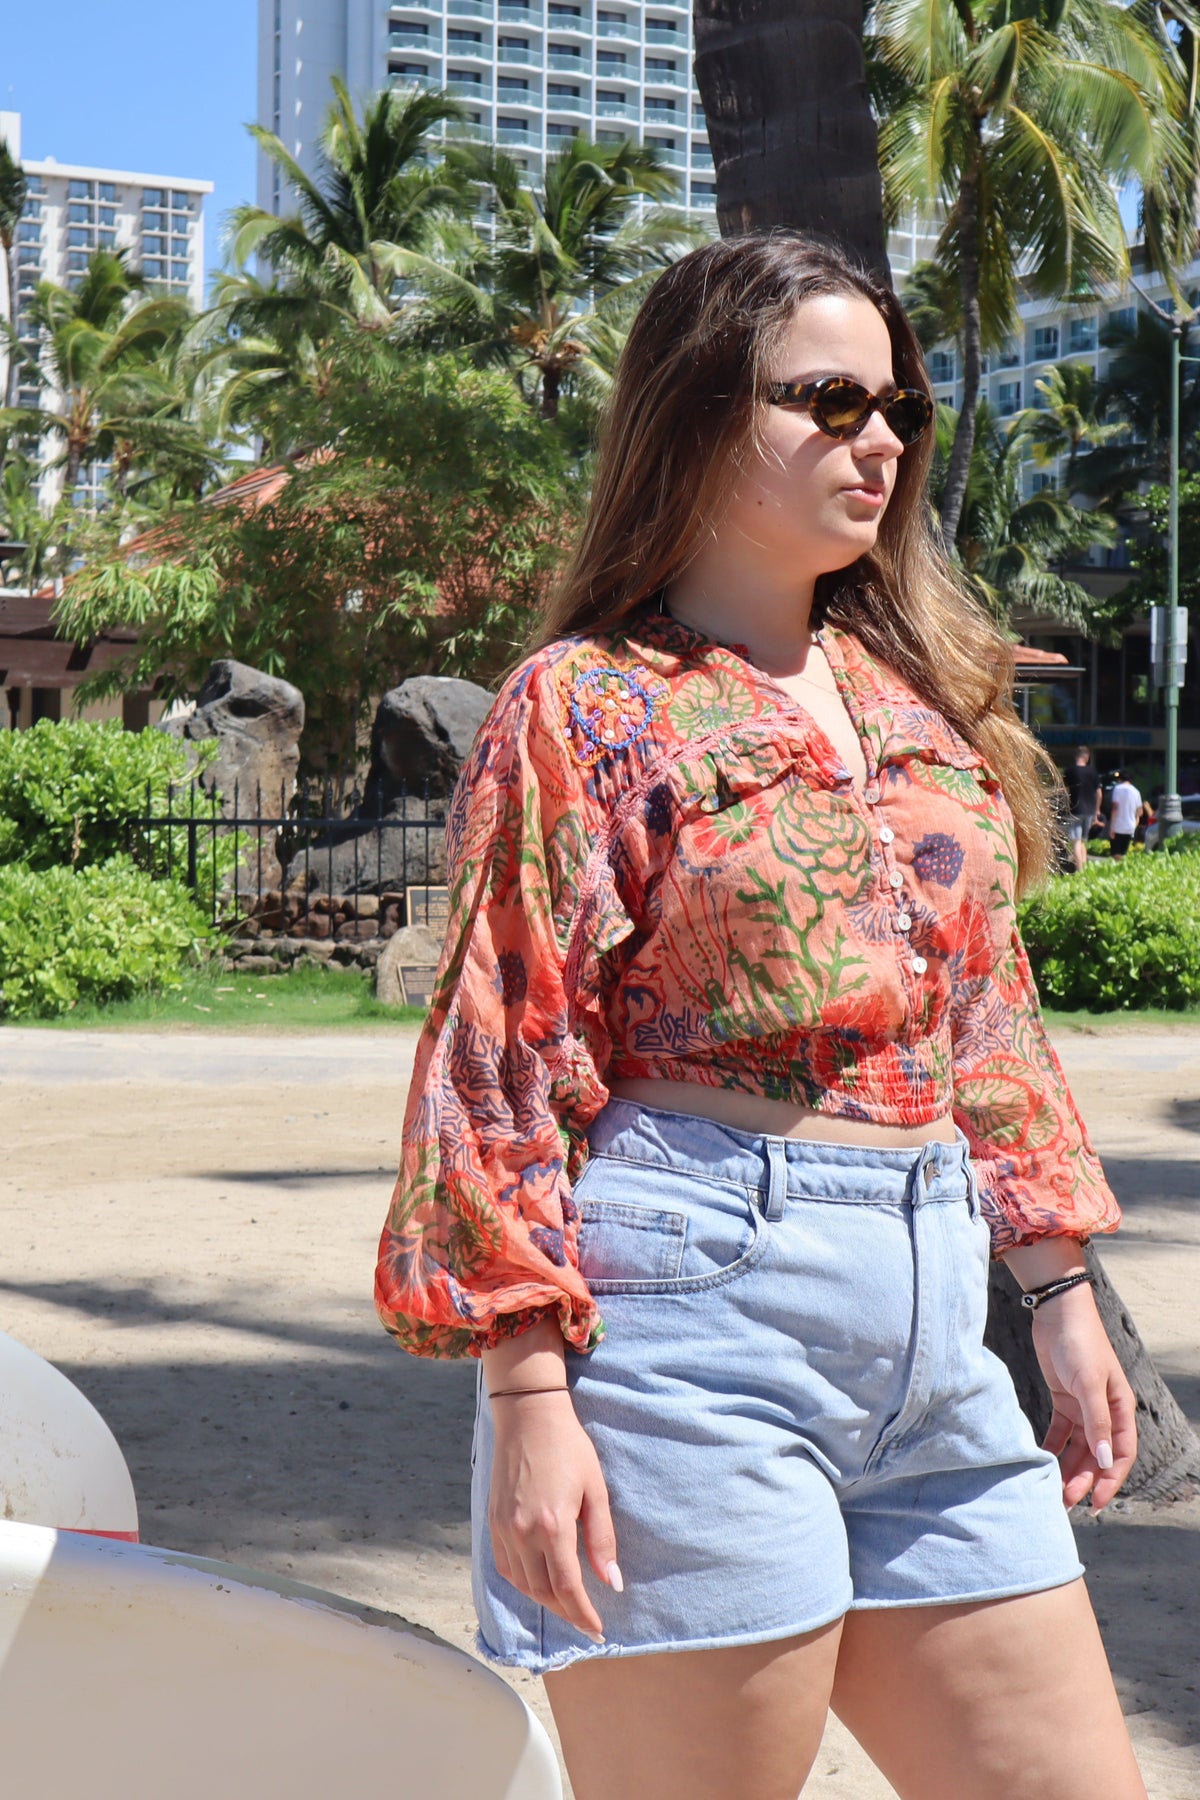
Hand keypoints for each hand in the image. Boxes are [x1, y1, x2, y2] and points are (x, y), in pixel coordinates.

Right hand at [488, 1390, 619, 1640]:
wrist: (528, 1416)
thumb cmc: (569, 1448)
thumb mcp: (596, 1489)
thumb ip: (602, 1539)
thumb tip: (613, 1582)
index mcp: (553, 1526)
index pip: (568, 1588)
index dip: (583, 1614)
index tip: (598, 1630)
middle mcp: (523, 1532)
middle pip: (543, 1592)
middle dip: (567, 1612)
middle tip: (587, 1621)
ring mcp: (503, 1528)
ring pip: (522, 1584)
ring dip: (545, 1601)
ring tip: (567, 1604)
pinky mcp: (492, 1521)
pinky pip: (506, 1566)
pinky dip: (523, 1582)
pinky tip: (539, 1580)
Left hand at [1030, 1286, 1136, 1510]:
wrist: (1057, 1312)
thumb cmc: (1080, 1343)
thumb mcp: (1090, 1384)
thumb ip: (1097, 1423)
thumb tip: (1105, 1461)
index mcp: (1120, 1409)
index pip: (1121, 1454)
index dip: (1110, 1481)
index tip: (1095, 1503)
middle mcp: (1105, 1411)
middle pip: (1097, 1455)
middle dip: (1084, 1480)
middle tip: (1064, 1503)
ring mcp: (1083, 1406)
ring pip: (1078, 1448)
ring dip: (1068, 1469)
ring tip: (1052, 1491)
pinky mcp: (1063, 1399)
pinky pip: (1060, 1433)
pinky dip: (1052, 1448)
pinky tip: (1041, 1463)